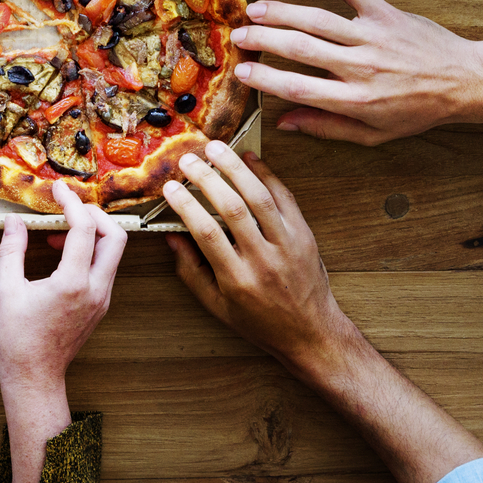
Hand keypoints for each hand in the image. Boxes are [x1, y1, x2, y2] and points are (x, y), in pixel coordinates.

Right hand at [0, 183, 125, 396]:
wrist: (35, 376)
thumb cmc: (18, 338)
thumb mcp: (6, 290)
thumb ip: (11, 250)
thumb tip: (15, 221)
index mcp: (72, 283)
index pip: (84, 228)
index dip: (72, 202)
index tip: (58, 189)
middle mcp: (95, 289)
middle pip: (116, 235)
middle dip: (95, 213)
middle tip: (69, 207)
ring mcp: (102, 299)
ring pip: (114, 252)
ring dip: (92, 233)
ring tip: (58, 233)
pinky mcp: (101, 305)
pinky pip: (105, 267)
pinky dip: (89, 251)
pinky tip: (62, 255)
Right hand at [162, 142, 356, 377]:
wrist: (311, 332)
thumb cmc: (260, 322)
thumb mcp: (217, 306)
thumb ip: (191, 272)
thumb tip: (171, 237)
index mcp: (237, 279)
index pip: (207, 233)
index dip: (186, 206)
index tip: (171, 188)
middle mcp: (263, 259)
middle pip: (232, 208)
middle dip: (208, 179)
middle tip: (189, 160)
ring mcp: (287, 245)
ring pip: (260, 197)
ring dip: (237, 169)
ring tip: (217, 149)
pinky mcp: (305, 235)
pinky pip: (285, 198)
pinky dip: (268, 175)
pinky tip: (251, 160)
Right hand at [231, 0, 482, 144]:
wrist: (464, 82)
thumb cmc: (417, 111)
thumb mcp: (373, 134)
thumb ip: (327, 127)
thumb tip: (285, 123)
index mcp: (356, 99)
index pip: (299, 88)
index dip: (266, 79)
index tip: (241, 72)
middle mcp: (361, 67)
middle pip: (301, 48)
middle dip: (264, 40)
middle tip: (238, 35)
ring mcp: (373, 36)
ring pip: (318, 18)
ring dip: (282, 11)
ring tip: (254, 9)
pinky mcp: (386, 12)